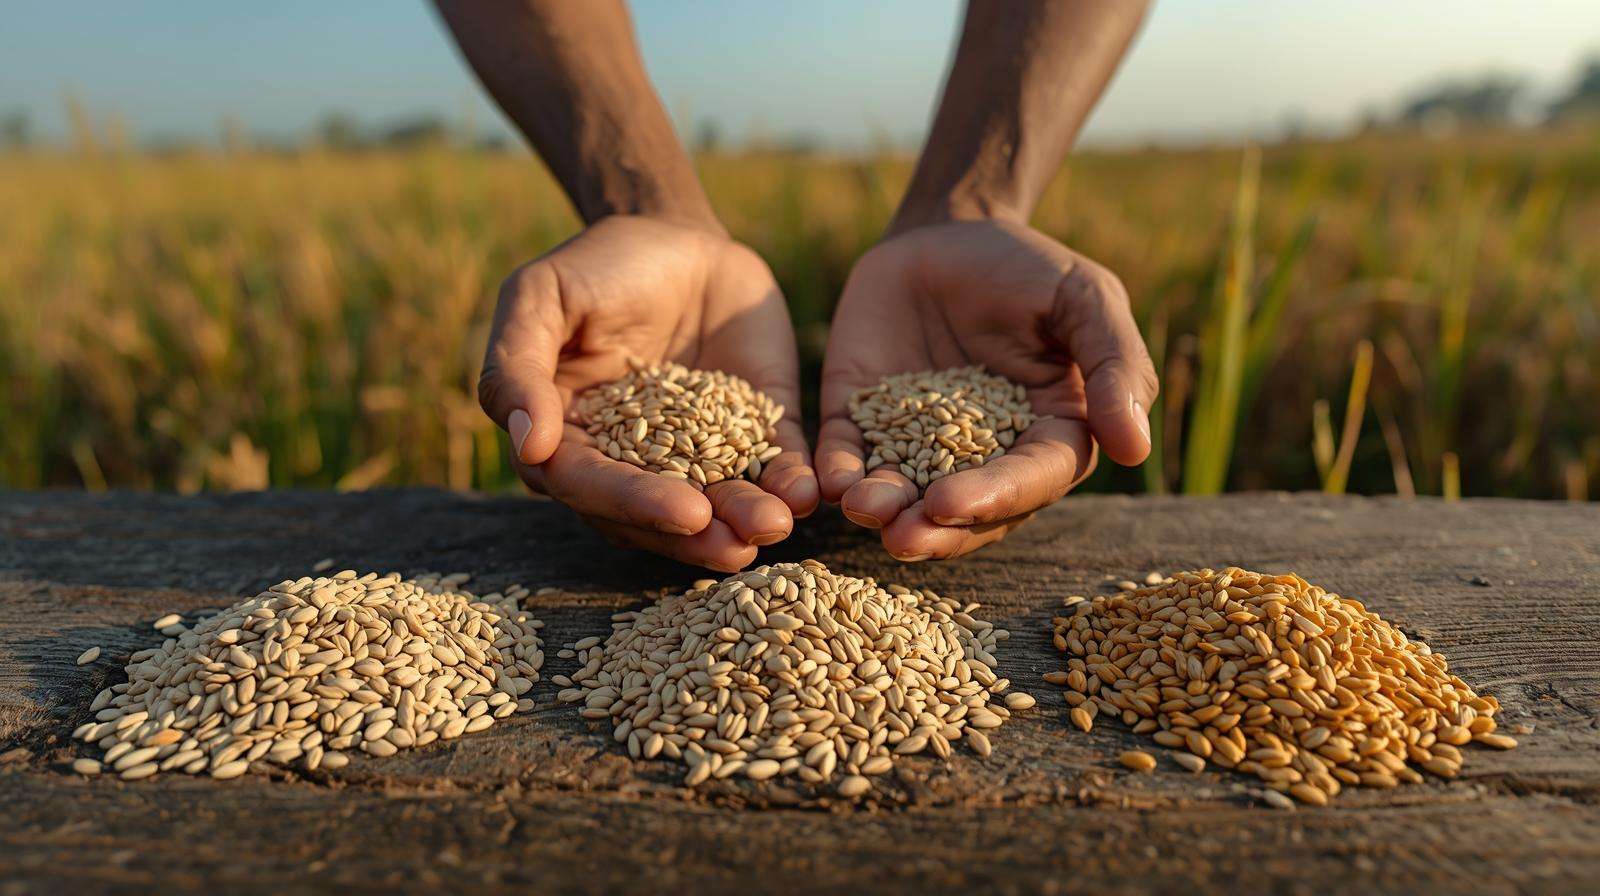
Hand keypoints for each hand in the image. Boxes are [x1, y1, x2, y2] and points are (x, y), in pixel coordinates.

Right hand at [479, 215, 817, 570]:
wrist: (674, 232)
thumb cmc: (594, 265)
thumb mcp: (540, 297)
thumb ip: (518, 367)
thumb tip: (529, 446)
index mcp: (569, 439)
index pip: (593, 486)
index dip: (633, 503)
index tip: (682, 511)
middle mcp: (631, 460)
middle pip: (655, 513)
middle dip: (696, 533)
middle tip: (735, 545)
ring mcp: (696, 449)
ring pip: (716, 500)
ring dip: (744, 519)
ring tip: (774, 525)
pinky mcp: (753, 427)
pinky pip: (770, 462)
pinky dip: (788, 482)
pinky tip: (808, 494)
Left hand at [817, 218, 1156, 560]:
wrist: (947, 230)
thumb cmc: (1029, 266)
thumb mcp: (1085, 299)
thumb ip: (1115, 367)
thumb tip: (1136, 449)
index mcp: (1047, 436)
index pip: (1028, 481)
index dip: (994, 497)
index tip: (954, 502)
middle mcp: (981, 456)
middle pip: (963, 510)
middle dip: (933, 527)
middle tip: (901, 537)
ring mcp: (916, 443)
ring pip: (902, 494)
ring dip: (884, 511)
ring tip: (864, 510)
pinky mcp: (862, 419)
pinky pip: (847, 455)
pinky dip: (836, 473)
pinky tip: (827, 482)